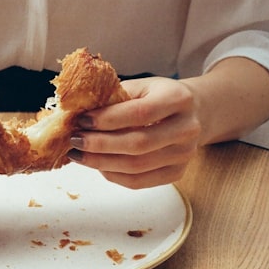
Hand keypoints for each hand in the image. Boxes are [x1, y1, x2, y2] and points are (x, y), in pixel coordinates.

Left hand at [67, 77, 201, 187]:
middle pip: (138, 144)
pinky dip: (112, 175)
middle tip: (74, 141)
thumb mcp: (140, 87)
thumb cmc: (158, 97)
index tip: (82, 120)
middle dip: (100, 145)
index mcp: (179, 98)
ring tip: (79, 154)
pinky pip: (138, 182)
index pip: (140, 113)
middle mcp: (187, 128)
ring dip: (101, 163)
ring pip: (136, 167)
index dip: (107, 119)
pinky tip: (97, 164)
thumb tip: (76, 114)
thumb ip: (114, 98)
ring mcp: (184, 154)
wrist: (194, 113)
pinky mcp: (177, 173)